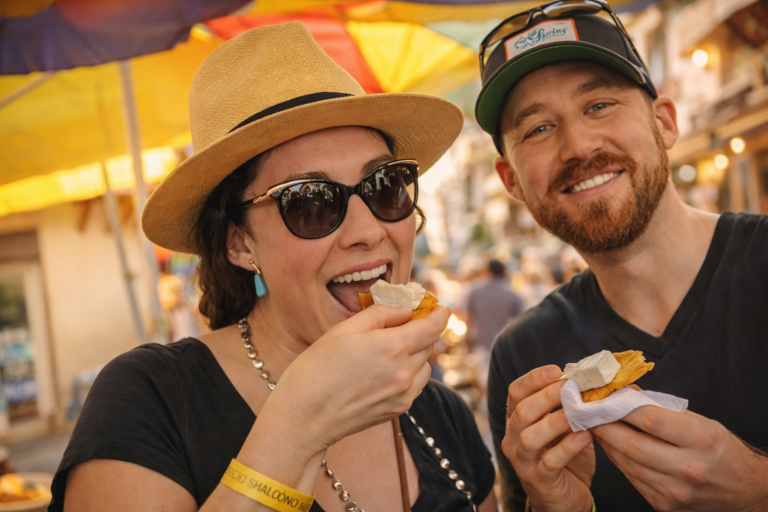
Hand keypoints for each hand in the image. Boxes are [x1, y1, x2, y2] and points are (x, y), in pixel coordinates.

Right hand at [261, 304, 449, 453]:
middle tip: (409, 321)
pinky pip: (415, 384)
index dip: (439, 314)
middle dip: (423, 331)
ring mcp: (403, 394)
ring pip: (425, 366)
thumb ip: (380, 315)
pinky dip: (410, 372)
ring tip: (392, 347)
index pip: (431, 327)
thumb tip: (404, 311)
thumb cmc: (317, 368)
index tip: (441, 307)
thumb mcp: (344, 329)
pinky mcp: (398, 409)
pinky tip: (387, 369)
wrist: (304, 416)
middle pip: (428, 344)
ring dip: (417, 353)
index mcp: (392, 346)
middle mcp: (404, 372)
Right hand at [502, 366, 594, 511]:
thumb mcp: (564, 427)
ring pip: (529, 437)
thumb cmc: (565, 457)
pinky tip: (584, 437)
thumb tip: (585, 380)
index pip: (515, 392)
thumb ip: (567, 407)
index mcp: (516, 421)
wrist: (566, 499)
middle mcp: (512, 439)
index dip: (533, 379)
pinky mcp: (538, 481)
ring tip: (578, 412)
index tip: (557, 370)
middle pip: (521, 412)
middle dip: (546, 396)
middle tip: (571, 388)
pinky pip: (549, 463)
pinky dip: (567, 448)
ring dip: (555, 421)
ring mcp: (522, 462)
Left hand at [591, 407, 767, 510]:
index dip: (621, 406)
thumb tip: (623, 391)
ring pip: (627, 463)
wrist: (742, 489)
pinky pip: (631, 478)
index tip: (602, 396)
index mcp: (702, 440)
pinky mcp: (664, 504)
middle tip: (587, 412)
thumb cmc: (718, 448)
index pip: (650, 419)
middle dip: (604, 425)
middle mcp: (689, 468)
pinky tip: (611, 446)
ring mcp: (675, 491)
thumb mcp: (699, 421)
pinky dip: (618, 460)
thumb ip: (661, 408)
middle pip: (632, 444)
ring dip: (606, 443)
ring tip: (594, 426)